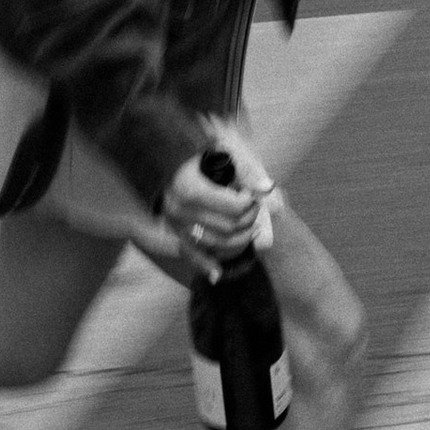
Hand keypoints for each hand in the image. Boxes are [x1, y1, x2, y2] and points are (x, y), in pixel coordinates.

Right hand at [147, 134, 273, 275]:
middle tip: (254, 208)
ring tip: (251, 228)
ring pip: (216, 244)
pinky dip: (205, 266)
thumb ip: (245, 170)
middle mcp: (180, 210)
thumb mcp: (219, 154)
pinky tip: (217, 275)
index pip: (233, 206)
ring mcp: (176, 225)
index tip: (250, 194)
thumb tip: (266, 189)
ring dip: (239, 240)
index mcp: (190, 188)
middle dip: (248, 219)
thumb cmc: (195, 157)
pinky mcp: (175, 234)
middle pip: (228, 227)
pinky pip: (192, 255)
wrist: (162, 162)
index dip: (249, 202)